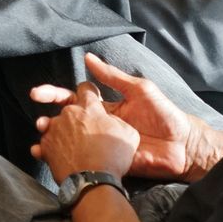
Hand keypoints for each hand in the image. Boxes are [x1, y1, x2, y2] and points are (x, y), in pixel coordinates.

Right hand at [31, 52, 222, 180]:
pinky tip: (53, 160)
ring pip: (72, 144)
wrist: (184, 145)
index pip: (74, 99)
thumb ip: (113, 77)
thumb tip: (88, 58)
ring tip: (42, 140)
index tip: (39, 94)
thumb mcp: (140, 89)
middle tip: (38, 123)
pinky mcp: (110, 163)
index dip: (55, 96)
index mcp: (104, 108)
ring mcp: (103, 146)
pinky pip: (87, 163)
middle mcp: (99, 126)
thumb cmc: (164, 115)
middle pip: (67, 123)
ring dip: (53, 143)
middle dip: (48, 121)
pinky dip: (68, 162)